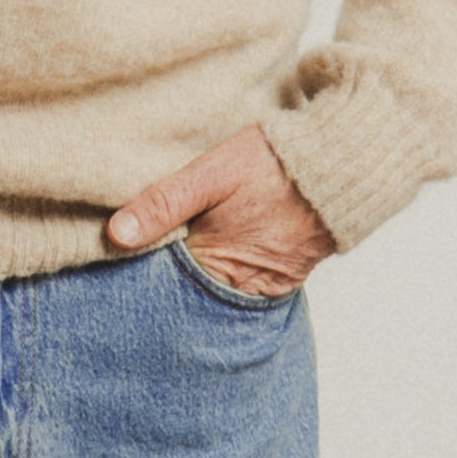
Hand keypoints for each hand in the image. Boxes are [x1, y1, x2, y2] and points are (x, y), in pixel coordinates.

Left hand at [104, 124, 336, 298]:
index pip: (161, 286)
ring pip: (208, 288)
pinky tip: (205, 248)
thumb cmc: (276, 164)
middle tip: (130, 256)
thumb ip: (164, 203)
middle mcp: (240, 290)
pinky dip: (216, 270)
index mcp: (218, 269)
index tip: (114, 256)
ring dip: (188, 272)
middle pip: (184, 293)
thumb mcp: (212, 174)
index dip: (137, 270)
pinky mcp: (276, 279)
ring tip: (167, 249)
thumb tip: (115, 235)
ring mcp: (260, 288)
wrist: (342, 165)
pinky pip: (234, 283)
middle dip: (161, 277)